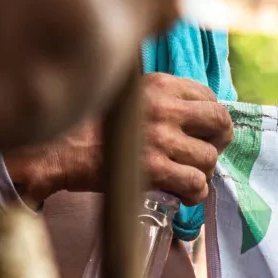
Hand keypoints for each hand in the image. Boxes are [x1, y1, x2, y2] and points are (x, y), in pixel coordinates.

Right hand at [5, 73, 233, 207]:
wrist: (56, 151)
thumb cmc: (93, 126)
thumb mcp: (130, 96)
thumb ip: (163, 98)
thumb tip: (198, 115)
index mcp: (159, 84)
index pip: (210, 97)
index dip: (211, 119)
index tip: (203, 132)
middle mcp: (163, 108)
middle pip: (220, 123)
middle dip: (218, 142)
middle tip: (204, 154)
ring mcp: (159, 138)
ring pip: (208, 159)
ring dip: (201, 172)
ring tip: (184, 176)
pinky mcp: (153, 169)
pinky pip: (195, 184)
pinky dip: (194, 193)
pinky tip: (183, 193)